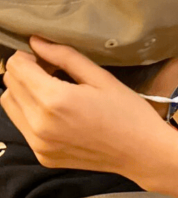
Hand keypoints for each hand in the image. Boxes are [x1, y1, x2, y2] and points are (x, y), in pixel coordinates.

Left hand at [0, 37, 173, 178]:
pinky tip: (58, 113)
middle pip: (8, 84)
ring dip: (23, 92)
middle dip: (25, 72)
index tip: (49, 59)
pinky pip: (23, 126)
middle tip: (52, 72)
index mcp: (55, 100)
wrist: (143, 153)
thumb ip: (64, 56)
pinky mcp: (43, 156)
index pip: (16, 67)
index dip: (29, 56)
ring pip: (9, 105)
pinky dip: (31, 113)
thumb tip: (35, 41)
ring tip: (51, 92)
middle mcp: (39, 124)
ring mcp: (39, 144)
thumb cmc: (128, 112)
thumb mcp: (101, 77)